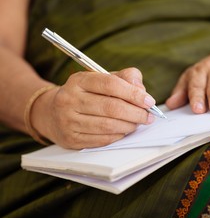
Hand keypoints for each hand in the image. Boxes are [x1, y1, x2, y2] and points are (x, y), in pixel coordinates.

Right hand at [30, 68, 155, 148]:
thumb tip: (141, 90)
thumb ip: (125, 78)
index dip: (133, 93)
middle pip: (111, 107)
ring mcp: (68, 120)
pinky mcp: (71, 138)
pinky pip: (102, 140)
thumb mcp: (102, 79)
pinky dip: (118, 136)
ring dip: (129, 126)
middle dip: (136, 113)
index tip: (149, 101)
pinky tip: (124, 131)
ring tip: (138, 123)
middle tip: (148, 116)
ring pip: (108, 126)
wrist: (53, 113)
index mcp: (79, 80)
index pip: (110, 84)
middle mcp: (69, 99)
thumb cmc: (87, 94)